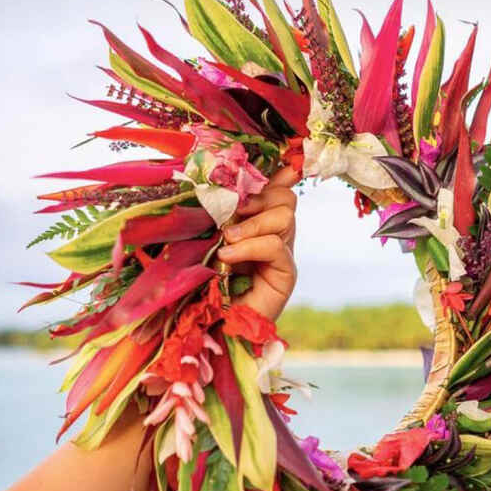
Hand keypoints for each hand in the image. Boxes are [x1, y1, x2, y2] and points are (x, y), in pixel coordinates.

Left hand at [216, 166, 298, 320]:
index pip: (277, 186)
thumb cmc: (204, 279)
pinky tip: (227, 256)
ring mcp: (283, 253)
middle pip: (286, 196)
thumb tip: (218, 181)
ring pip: (285, 215)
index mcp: (259, 219)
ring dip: (253, 223)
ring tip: (227, 239)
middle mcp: (275, 233)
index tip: (262, 166)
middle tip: (231, 212)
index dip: (275, 173)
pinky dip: (249, 247)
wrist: (210, 324)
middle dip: (258, 197)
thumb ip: (218, 213)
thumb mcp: (208, 236)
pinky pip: (276, 247)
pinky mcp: (285, 274)